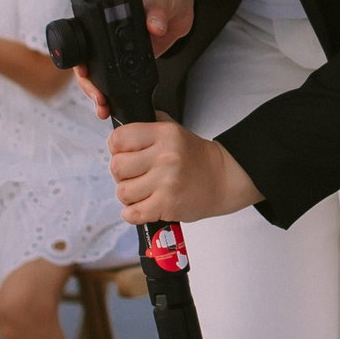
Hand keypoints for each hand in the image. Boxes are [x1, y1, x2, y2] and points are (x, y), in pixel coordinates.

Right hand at [74, 0, 194, 119]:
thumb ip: (156, 10)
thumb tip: (153, 25)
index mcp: (105, 16)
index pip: (84, 43)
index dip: (82, 62)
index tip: (87, 76)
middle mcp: (109, 34)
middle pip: (89, 64)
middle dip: (90, 85)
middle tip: (99, 99)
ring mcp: (121, 47)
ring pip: (102, 75)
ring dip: (101, 93)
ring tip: (104, 108)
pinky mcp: (136, 57)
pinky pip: (122, 76)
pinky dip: (118, 91)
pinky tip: (117, 103)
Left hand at [108, 118, 261, 222]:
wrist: (223, 178)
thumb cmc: (196, 157)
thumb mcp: (174, 129)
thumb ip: (148, 125)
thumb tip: (120, 130)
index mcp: (164, 134)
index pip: (118, 139)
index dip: (116, 148)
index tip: (124, 154)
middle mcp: (164, 156)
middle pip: (117, 167)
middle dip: (121, 174)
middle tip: (134, 175)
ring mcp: (166, 182)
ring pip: (122, 192)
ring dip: (128, 195)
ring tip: (142, 191)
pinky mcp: (167, 205)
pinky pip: (132, 213)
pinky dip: (133, 213)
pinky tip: (143, 205)